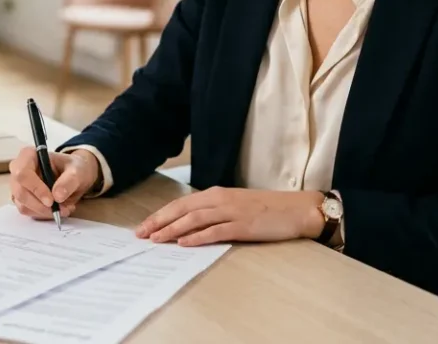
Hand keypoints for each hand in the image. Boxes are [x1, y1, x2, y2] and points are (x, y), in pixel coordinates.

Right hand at [8, 147, 99, 220]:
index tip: (51, 201)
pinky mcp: (22, 200)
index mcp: (28, 155)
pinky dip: (44, 214)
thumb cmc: (73, 168)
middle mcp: (18, 170)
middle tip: (61, 209)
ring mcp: (18, 186)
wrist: (75, 176)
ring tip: (64, 209)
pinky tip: (58, 209)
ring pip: (23, 205)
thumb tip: (57, 196)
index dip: (35, 188)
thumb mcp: (77, 171)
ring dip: (44, 212)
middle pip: (20, 192)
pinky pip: (28, 212)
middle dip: (41, 205)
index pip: (23, 173)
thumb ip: (69, 181)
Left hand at [136, 188, 324, 246]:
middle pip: (182, 209)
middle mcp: (220, 199)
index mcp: (216, 194)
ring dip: (172, 229)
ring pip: (194, 219)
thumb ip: (213, 213)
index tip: (143, 226)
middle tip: (140, 234)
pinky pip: (216, 231)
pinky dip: (198, 237)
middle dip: (159, 222)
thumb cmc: (266, 209)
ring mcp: (232, 212)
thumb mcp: (234, 206)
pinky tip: (184, 243)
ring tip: (156, 239)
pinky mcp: (244, 225)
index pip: (180, 203)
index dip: (160, 215)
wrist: (297, 209)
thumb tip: (187, 226)